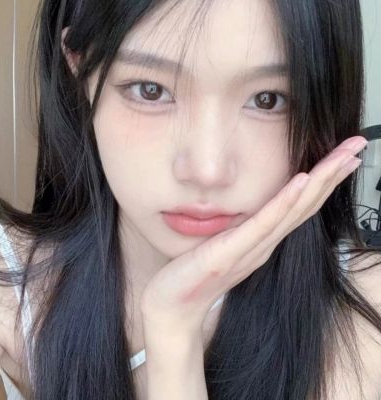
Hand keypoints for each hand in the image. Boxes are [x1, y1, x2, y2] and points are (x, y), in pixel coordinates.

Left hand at [140, 136, 366, 332]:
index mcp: (263, 239)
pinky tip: (302, 181)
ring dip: (321, 181)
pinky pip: (264, 223)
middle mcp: (265, 243)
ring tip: (344, 157)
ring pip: (294, 210)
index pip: (300, 205)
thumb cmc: (195, 273)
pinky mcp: (232, 252)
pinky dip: (285, 202)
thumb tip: (246, 205)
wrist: (174, 306)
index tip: (343, 156)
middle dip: (333, 173)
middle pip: (307, 203)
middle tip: (357, 146)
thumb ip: (239, 227)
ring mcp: (252, 248)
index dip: (324, 180)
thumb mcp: (222, 243)